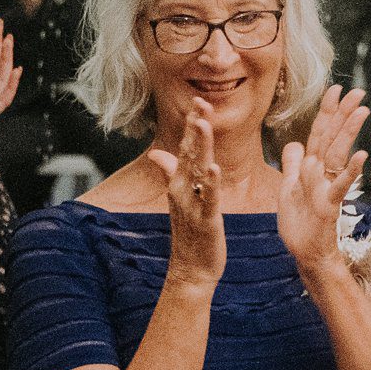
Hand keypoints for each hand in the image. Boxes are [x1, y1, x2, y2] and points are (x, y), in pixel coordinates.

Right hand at [144, 102, 226, 289]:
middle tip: (201, 101)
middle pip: (190, 153)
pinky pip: (209, 199)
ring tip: (204, 124)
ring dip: (201, 147)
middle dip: (196, 127)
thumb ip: (169, 173)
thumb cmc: (188, 233)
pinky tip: (214, 168)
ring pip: (197, 170)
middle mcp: (182, 190)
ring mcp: (192, 205)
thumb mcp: (178, 199)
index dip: (191, 124)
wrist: (190, 269)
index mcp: (179, 182)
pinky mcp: (206, 220)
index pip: (185, 147)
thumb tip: (156, 153)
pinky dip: (211, 183)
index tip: (198, 100)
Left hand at [278, 84, 369, 274]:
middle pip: (332, 137)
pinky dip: (351, 170)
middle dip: (343, 113)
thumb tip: (295, 144)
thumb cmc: (300, 224)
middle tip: (359, 91)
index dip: (326, 111)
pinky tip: (361, 155)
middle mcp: (322, 173)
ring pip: (337, 154)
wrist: (306, 253)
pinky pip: (341, 185)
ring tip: (361, 110)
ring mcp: (327, 187)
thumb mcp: (288, 188)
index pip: (320, 133)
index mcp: (311, 167)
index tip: (336, 88)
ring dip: (349, 132)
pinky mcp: (330, 204)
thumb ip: (292, 165)